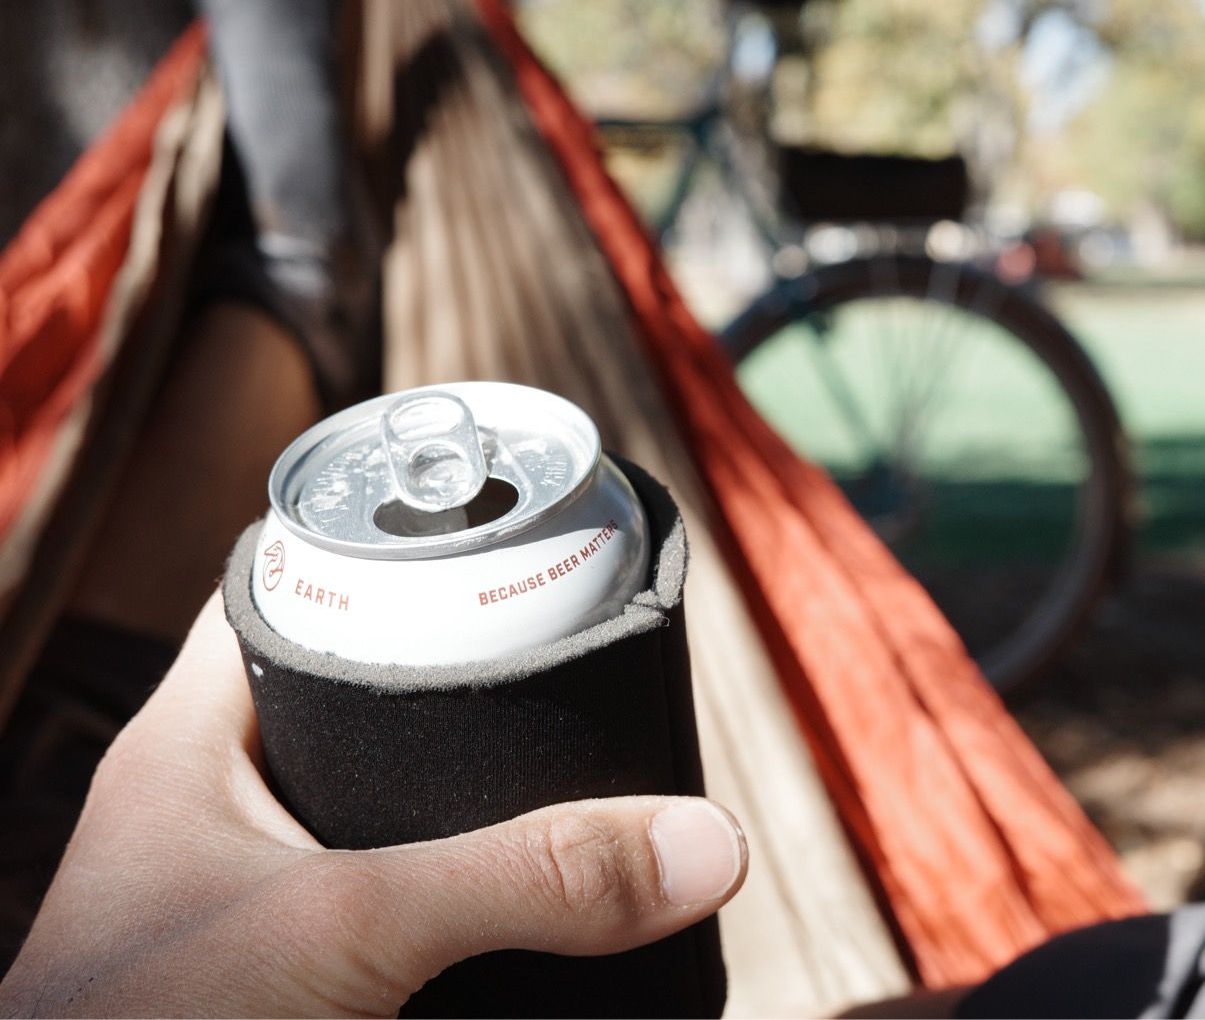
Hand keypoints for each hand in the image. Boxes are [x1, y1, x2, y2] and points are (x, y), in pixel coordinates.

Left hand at [0, 594, 746, 1016]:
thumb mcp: (351, 926)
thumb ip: (523, 879)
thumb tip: (702, 843)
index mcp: (192, 744)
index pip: (286, 589)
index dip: (383, 554)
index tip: (489, 541)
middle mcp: (219, 809)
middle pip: (353, 698)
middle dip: (457, 679)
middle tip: (562, 649)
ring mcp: (253, 898)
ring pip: (381, 810)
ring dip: (466, 798)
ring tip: (568, 757)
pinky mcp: (295, 975)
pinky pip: (394, 903)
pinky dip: (459, 895)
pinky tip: (521, 896)